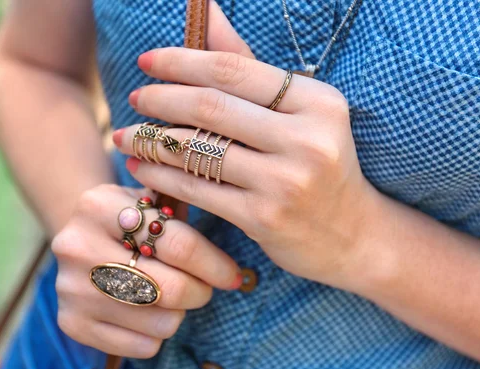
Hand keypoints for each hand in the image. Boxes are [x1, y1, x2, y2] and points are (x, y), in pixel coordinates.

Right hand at [51, 185, 240, 357]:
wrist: (78, 237)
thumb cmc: (130, 219)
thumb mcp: (148, 197)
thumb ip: (181, 205)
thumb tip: (233, 223)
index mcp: (100, 206)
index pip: (179, 244)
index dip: (215, 265)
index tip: (232, 275)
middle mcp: (78, 246)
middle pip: (171, 289)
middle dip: (201, 292)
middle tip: (205, 288)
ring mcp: (71, 288)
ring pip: (161, 323)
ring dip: (178, 313)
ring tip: (170, 295)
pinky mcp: (71, 323)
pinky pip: (142, 346)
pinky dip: (157, 334)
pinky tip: (149, 313)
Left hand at [113, 49, 383, 289]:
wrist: (355, 235)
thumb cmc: (320, 166)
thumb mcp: (300, 114)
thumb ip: (250, 67)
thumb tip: (206, 13)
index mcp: (317, 102)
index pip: (234, 70)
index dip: (183, 61)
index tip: (147, 61)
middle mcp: (305, 139)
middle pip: (211, 107)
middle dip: (161, 98)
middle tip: (134, 97)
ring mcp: (284, 182)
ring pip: (198, 150)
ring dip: (151, 139)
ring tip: (125, 134)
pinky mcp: (264, 218)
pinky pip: (198, 189)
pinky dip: (162, 176)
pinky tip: (141, 167)